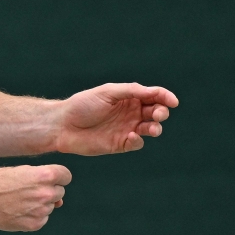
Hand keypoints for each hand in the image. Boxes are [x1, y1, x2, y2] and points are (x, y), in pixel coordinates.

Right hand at [0, 164, 71, 231]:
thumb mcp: (20, 171)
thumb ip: (43, 180)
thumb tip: (60, 201)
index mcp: (45, 175)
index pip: (66, 176)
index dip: (57, 177)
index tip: (47, 179)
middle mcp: (46, 193)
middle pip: (59, 192)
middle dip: (47, 191)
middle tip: (26, 190)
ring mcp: (42, 210)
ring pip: (50, 206)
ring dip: (39, 204)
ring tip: (18, 201)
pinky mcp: (35, 224)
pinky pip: (42, 219)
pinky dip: (33, 216)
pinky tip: (17, 211)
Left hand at [54, 83, 178, 154]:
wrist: (62, 125)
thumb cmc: (82, 105)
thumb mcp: (107, 92)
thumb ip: (132, 91)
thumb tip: (156, 92)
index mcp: (128, 97)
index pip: (153, 96)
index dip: (165, 97)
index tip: (172, 102)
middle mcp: (130, 113)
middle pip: (155, 112)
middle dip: (160, 113)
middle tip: (157, 114)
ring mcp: (127, 128)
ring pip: (150, 129)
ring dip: (155, 128)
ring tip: (151, 128)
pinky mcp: (120, 144)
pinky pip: (137, 143)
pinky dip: (138, 140)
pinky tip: (131, 136)